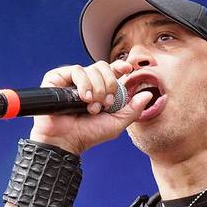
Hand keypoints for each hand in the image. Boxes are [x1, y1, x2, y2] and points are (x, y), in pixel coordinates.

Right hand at [27, 59, 153, 154]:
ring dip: (97, 89)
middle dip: (110, 85)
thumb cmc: (89, 134)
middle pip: (104, 67)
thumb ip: (133, 110)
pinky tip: (83, 99)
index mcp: (101, 90)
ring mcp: (72, 80)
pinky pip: (76, 70)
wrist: (67, 140)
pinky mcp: (57, 78)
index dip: (120, 66)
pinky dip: (84, 84)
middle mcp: (87, 82)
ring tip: (92, 107)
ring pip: (92, 69)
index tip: (127, 69)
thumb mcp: (117, 123)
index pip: (112, 70)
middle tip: (106, 103)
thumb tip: (148, 94)